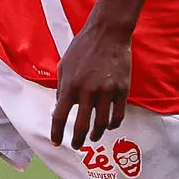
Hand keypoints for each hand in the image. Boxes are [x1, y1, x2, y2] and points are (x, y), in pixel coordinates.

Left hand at [50, 17, 132, 148]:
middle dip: (77, 140)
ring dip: (96, 134)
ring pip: (102, 124)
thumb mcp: (64, 65)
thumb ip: (61, 89)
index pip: (59, 116)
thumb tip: (58, 109)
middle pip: (81, 126)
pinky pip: (118, 115)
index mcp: (70, 85)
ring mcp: (106, 91)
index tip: (56, 142)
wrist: (108, 32)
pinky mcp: (122, 89)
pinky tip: (109, 126)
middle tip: (76, 146)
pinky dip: (113, 124)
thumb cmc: (83, 47)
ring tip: (93, 137)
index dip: (56, 133)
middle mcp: (87, 91)